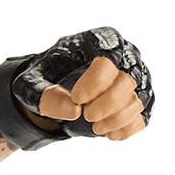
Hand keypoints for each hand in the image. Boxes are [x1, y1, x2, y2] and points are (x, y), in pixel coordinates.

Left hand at [14, 26, 153, 141]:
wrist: (57, 89)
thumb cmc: (46, 78)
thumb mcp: (31, 85)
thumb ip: (45, 95)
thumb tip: (74, 110)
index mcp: (100, 40)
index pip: (109, 58)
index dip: (96, 82)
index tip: (77, 98)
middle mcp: (124, 55)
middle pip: (129, 79)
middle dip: (108, 104)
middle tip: (88, 116)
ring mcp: (135, 77)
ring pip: (139, 99)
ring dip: (117, 119)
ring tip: (96, 128)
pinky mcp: (139, 100)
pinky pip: (143, 116)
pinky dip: (127, 128)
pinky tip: (109, 134)